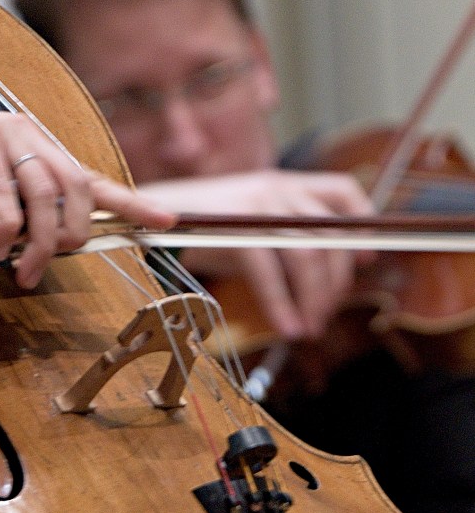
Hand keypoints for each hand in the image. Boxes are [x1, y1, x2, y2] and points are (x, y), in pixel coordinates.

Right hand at [0, 107, 173, 288]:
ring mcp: (4, 132)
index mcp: (35, 149)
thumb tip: (42, 251)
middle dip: (70, 238)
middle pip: (77, 191)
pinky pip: (6, 191)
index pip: (91, 179)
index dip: (131, 200)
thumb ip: (15, 216)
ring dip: (38, 240)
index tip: (168, 220)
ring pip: (46, 193)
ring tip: (21, 268)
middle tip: (42, 270)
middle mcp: (28, 134)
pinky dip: (4, 224)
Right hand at [140, 170, 374, 339]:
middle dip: (333, 286)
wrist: (147, 219)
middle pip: (329, 238)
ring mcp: (255, 204)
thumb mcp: (252, 224)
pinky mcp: (235, 227)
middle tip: (321, 318)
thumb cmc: (204, 228)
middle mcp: (275, 188)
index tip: (364, 259)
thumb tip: (326, 277)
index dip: (363, 223)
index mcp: (283, 183)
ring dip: (313, 301)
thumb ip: (287, 237)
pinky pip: (271, 274)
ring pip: (306, 257)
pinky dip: (282, 306)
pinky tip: (286, 326)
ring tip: (306, 329)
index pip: (341, 190)